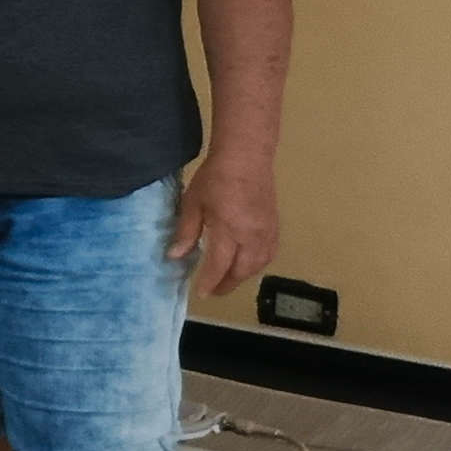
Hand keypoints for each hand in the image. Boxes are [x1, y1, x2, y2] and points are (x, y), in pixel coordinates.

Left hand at [169, 160, 276, 297]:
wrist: (246, 157)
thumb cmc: (215, 177)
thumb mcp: (193, 203)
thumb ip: (187, 232)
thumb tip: (176, 256)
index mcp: (229, 230)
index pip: (219, 265)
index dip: (210, 282)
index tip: (201, 293)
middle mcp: (252, 236)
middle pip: (242, 270)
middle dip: (227, 284)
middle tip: (214, 291)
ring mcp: (266, 232)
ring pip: (258, 265)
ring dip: (243, 276)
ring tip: (228, 279)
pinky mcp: (274, 226)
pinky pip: (269, 254)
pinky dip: (257, 265)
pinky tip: (247, 264)